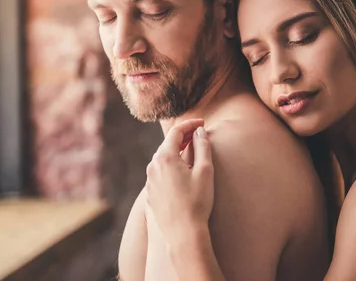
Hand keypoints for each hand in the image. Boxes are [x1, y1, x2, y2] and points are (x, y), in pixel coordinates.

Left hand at [145, 118, 214, 246]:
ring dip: (177, 150)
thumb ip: (202, 146)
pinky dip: (171, 165)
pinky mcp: (151, 192)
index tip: (203, 123)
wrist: (183, 233)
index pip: (176, 131)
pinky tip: (182, 170)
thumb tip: (199, 131)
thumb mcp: (205, 171)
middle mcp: (153, 166)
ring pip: (163, 157)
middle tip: (199, 133)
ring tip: (192, 149)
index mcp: (166, 158)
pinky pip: (160, 171)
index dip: (190, 124)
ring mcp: (150, 180)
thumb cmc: (197, 202)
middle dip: (184, 136)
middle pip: (168, 143)